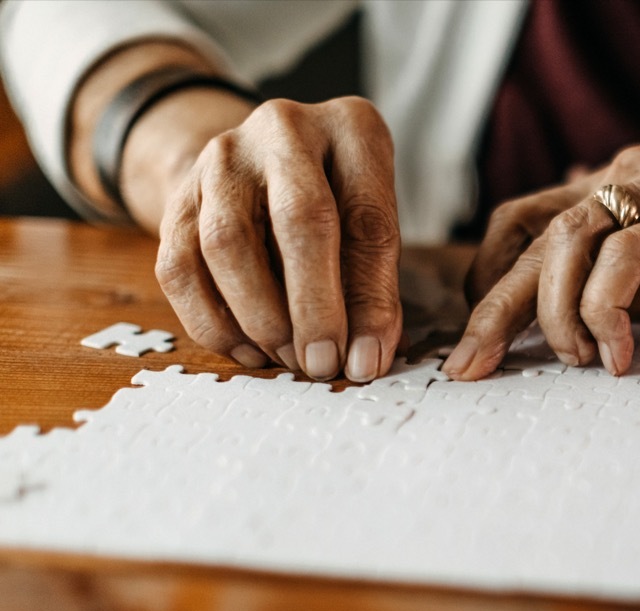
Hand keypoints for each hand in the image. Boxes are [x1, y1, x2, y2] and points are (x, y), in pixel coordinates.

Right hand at [154, 97, 402, 380]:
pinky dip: (214, 322)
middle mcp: (285, 130)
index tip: (365, 359)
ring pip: (227, 244)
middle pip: (298, 220)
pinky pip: (180, 268)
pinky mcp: (177, 197)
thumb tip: (365, 360)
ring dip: (261, 318)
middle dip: (312, 308)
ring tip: (290, 358)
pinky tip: (249, 350)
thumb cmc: (338, 204)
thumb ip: (374, 288)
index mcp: (352, 129)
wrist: (260, 167)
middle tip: (322, 364)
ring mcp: (222, 158)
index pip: (368, 218)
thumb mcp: (373, 228)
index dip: (368, 299)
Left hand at [443, 128, 639, 380]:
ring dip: (549, 313)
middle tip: (467, 369)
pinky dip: (607, 311)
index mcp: (623, 177)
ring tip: (568, 362)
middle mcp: (628, 175)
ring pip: (564, 245)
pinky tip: (618, 353)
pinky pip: (626, 261)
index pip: (526, 217)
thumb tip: (600, 256)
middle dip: (488, 307)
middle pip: (527, 237)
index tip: (483, 329)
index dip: (489, 272)